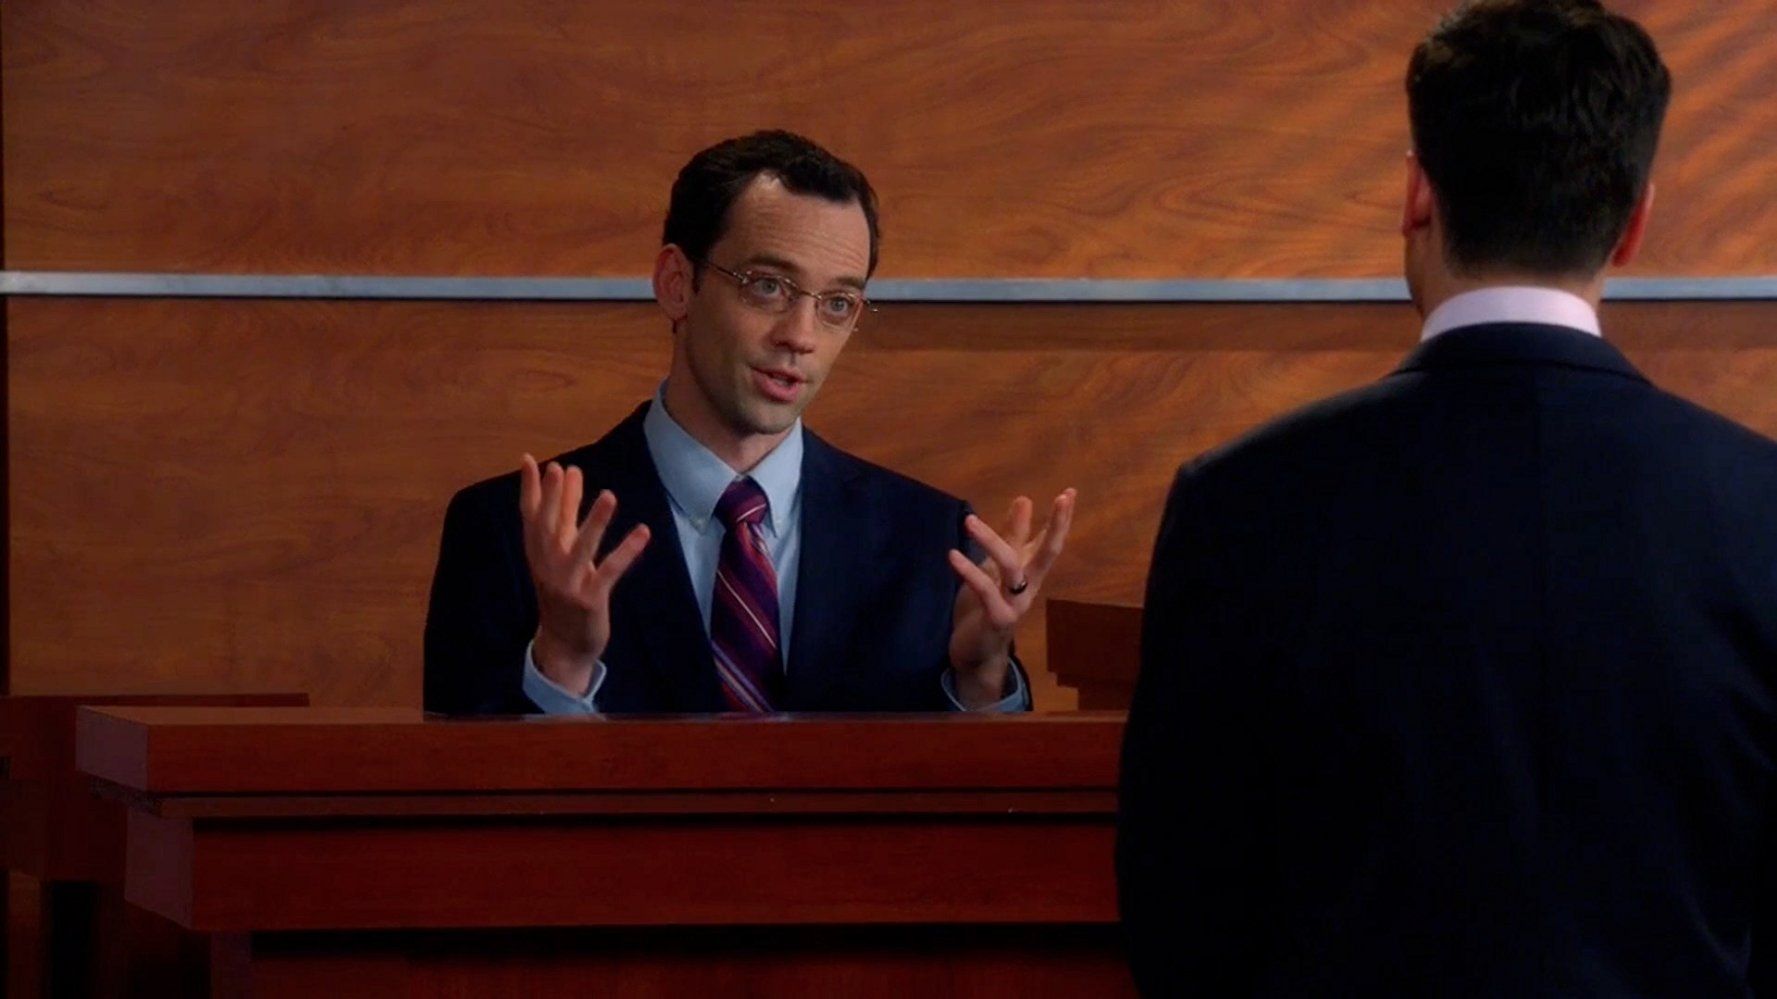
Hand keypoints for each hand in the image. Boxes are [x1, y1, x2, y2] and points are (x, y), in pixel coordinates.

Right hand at [519, 454, 650, 695]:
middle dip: (554, 499)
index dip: (530, 490)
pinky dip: (626, 552)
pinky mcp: (590, 599)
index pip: (530, 517)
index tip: (530, 460)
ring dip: (595, 523)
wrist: (564, 645)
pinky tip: (642, 532)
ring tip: (609, 495)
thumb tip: (570, 474)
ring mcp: (568, 584)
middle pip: (550, 529)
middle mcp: (548, 567)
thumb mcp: (562, 554)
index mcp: (539, 555)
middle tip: (561, 469)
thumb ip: (566, 515)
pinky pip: (609, 572)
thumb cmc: (565, 591)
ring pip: (581, 550)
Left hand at [947, 488, 1076, 707]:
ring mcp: (1015, 604)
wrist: (974, 651)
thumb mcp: (995, 567)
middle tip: (1062, 499)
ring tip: (969, 520)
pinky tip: (953, 555)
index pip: (1049, 542)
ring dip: (991, 541)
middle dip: (1057, 526)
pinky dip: (969, 572)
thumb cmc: (985, 606)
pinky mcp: (997, 618)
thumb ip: (1010, 537)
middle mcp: (1028, 587)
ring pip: (1011, 566)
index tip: (1070, 492)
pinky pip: (985, 591)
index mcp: (1029, 573)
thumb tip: (1024, 500)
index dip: (1060, 519)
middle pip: (1048, 553)